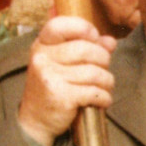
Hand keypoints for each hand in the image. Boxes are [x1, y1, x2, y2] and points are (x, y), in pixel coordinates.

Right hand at [18, 16, 117, 145]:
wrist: (35, 121)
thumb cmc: (53, 87)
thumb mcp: (62, 63)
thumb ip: (87, 47)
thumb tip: (110, 41)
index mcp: (41, 45)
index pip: (61, 24)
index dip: (84, 28)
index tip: (94, 39)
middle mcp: (43, 58)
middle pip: (87, 49)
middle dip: (103, 60)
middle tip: (103, 70)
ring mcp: (50, 77)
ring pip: (95, 72)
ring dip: (107, 81)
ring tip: (104, 87)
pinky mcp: (61, 96)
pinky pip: (95, 92)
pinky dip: (104, 97)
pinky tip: (101, 100)